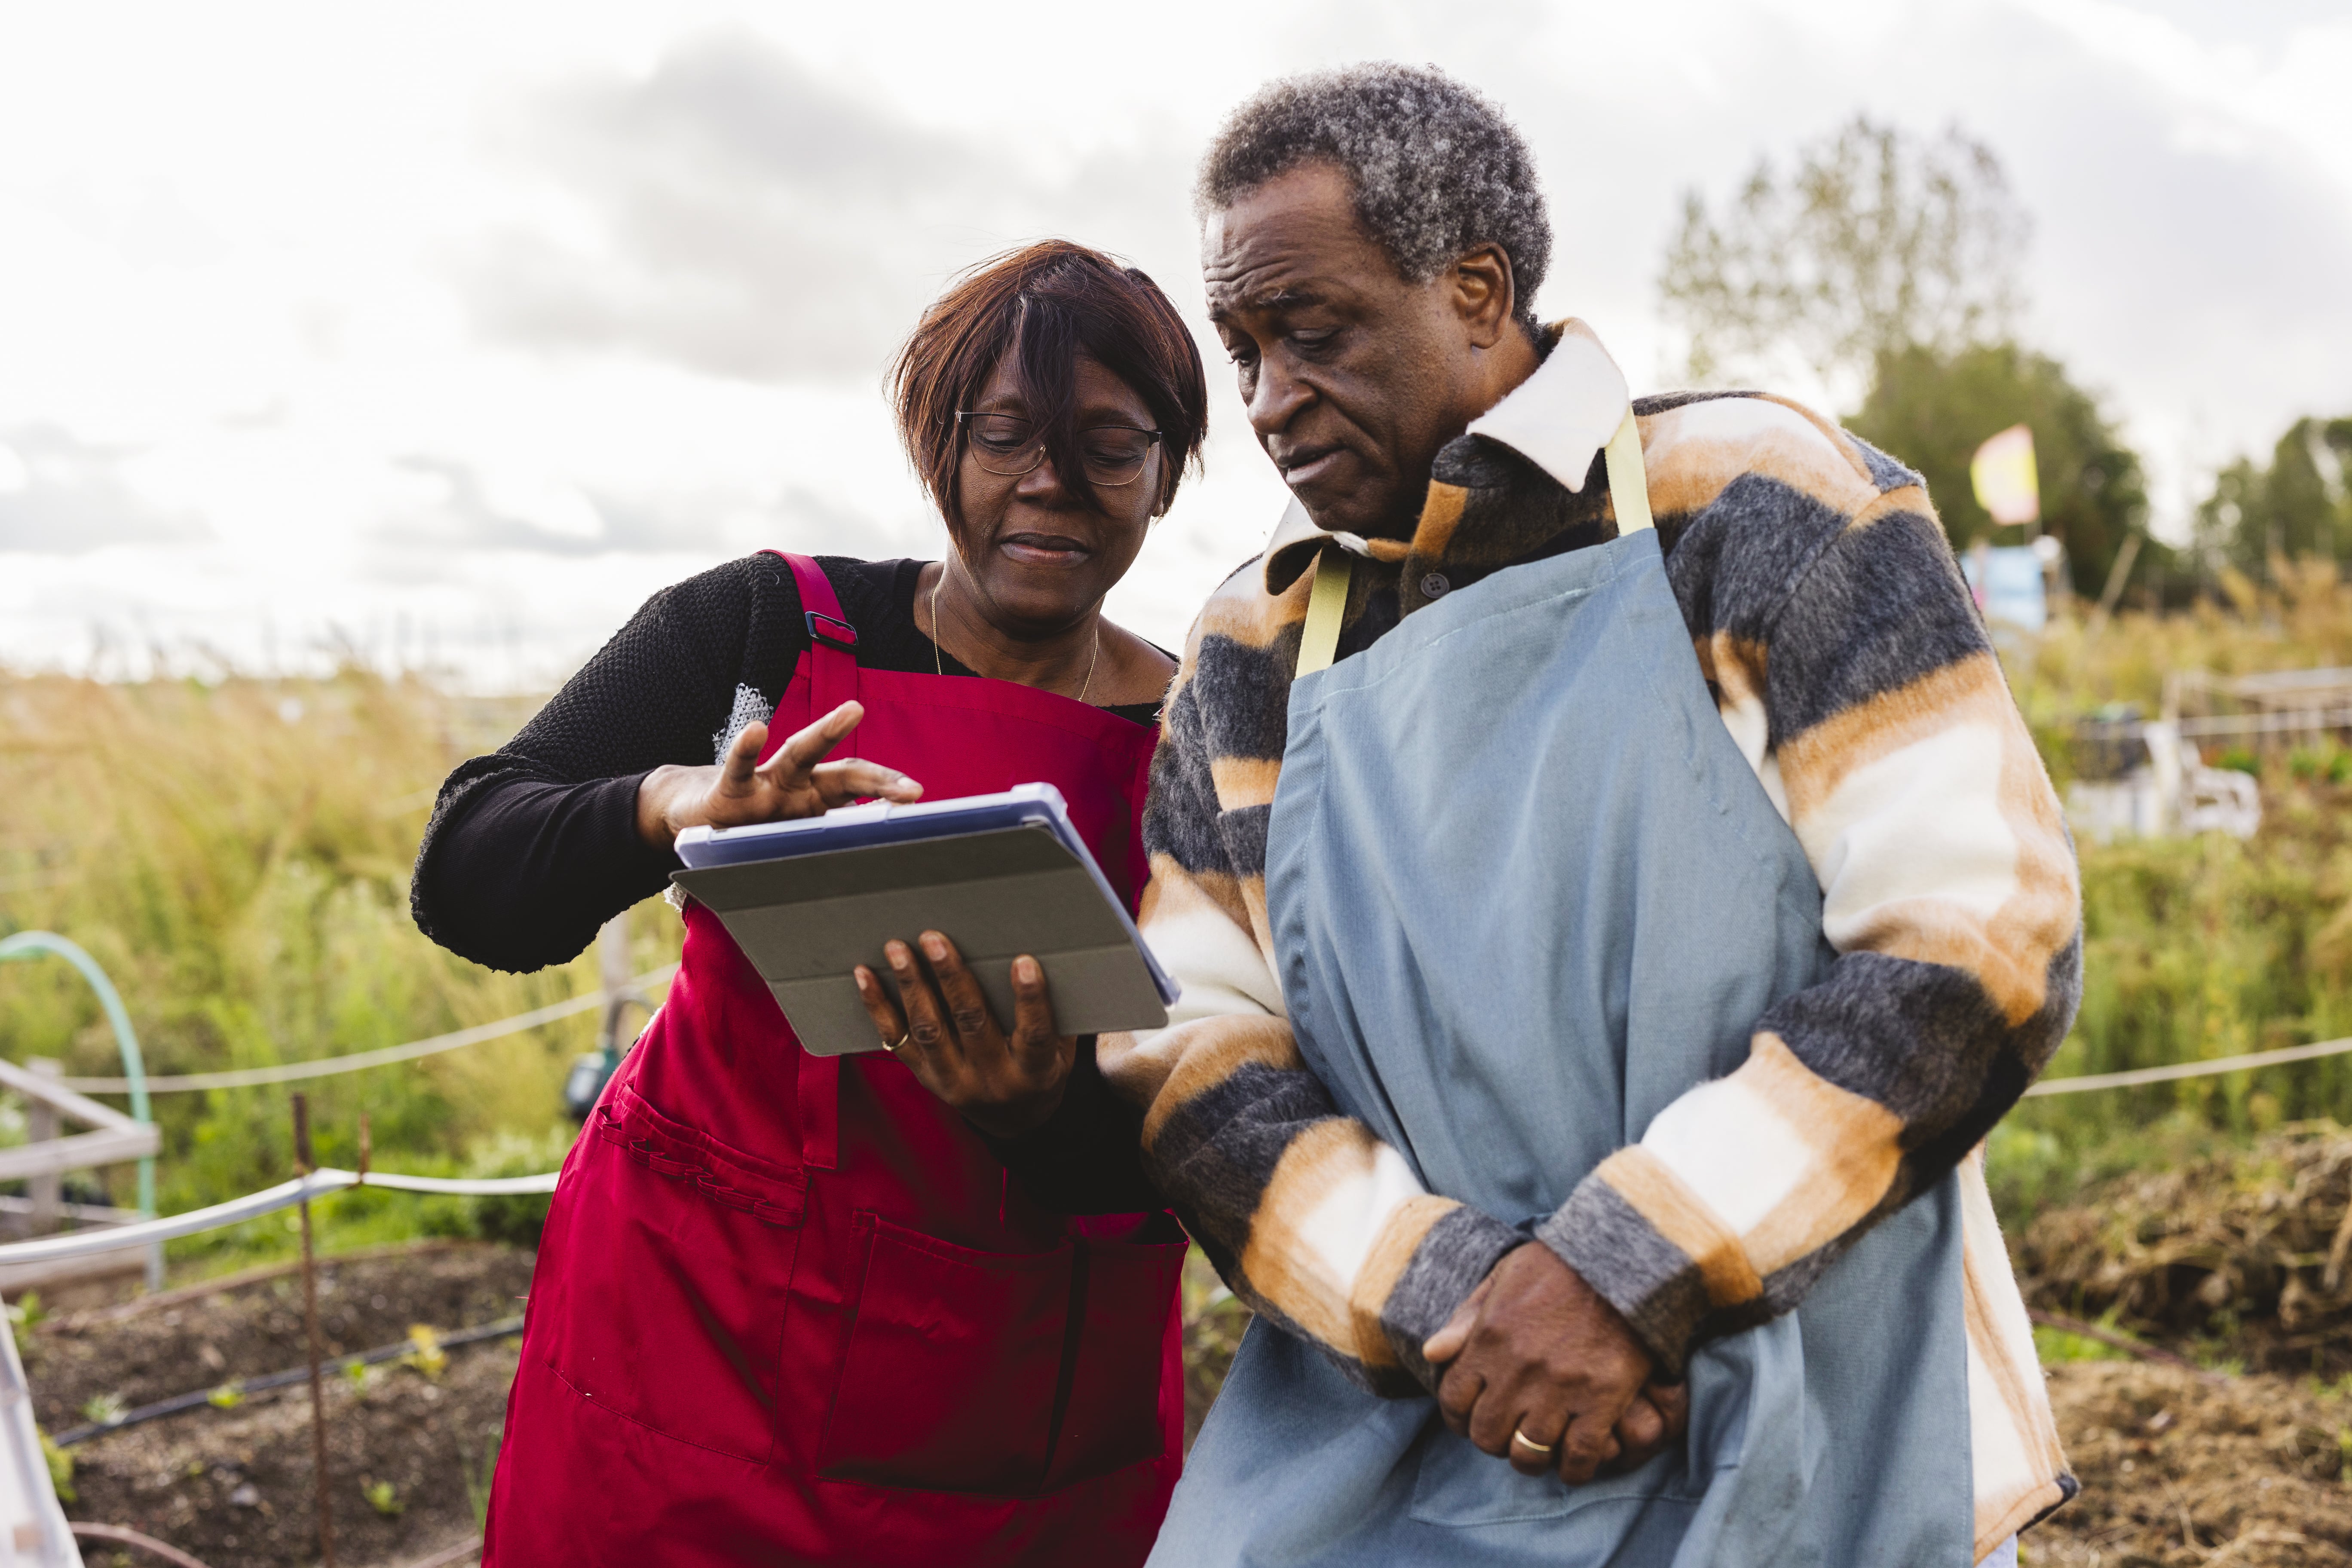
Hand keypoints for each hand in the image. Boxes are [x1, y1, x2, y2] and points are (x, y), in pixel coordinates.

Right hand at [634, 701, 919, 849]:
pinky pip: (739, 768)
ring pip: (799, 754)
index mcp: (817, 799)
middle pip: (845, 773)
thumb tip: (871, 874)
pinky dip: (746, 749)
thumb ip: (821, 843)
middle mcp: (798, 786)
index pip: (860, 789)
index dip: (889, 791)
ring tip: (853, 710)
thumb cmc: (750, 825)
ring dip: (827, 731)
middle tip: (912, 788)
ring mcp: (766, 785)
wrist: (691, 816)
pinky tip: (756, 730)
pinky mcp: (730, 791)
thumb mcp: (789, 836)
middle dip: (879, 778)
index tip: (920, 801)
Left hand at [853, 932, 1075, 1138]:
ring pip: (928, 1030)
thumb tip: (1054, 956)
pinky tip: (865, 975)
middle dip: (952, 979)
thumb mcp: (1064, 1052)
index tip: (1023, 962)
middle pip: (970, 1025)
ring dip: (911, 986)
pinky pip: (896, 1040)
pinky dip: (878, 1007)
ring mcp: (952, 1080)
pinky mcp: (924, 1076)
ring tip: (898, 949)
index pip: (1035, 1035)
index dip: (1030, 1000)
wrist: (1015, 1121)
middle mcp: (991, 1080)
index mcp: (1034, 1073)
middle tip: (935, 940)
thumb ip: (1060, 1014)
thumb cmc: (1043, 1071)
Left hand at [1422, 1244, 1685, 1484]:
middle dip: (1492, 1441)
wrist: (1621, 1259)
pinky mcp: (1601, 1399)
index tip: (1470, 1420)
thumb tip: (1430, 1354)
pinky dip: (1575, 1468)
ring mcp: (1560, 1388)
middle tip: (1505, 1436)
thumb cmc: (1559, 1265)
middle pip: (1487, 1435)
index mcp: (1489, 1339)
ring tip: (1537, 1452)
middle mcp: (1518, 1369)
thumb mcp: (1502, 1278)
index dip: (1458, 1419)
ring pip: (1529, 1453)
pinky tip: (1575, 1462)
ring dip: (1530, 1459)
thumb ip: (1465, 1320)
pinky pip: (1580, 1455)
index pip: (1454, 1401)